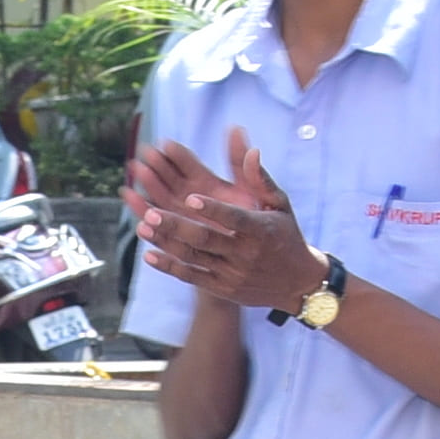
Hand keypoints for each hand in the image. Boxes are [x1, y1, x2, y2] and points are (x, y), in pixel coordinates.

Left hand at [128, 127, 319, 310]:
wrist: (296, 283)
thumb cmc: (286, 234)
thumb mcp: (280, 205)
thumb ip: (260, 179)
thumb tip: (252, 150)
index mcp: (260, 230)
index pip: (233, 218)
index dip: (212, 209)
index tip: (190, 197)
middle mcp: (244, 254)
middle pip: (205, 238)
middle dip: (176, 226)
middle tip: (151, 213)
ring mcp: (231, 273)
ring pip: (193, 257)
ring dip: (166, 243)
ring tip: (143, 226)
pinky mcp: (221, 287)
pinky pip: (190, 276)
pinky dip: (169, 267)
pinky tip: (149, 254)